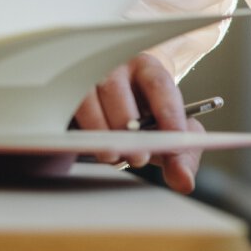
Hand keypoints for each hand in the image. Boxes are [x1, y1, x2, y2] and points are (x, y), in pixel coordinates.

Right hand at [70, 52, 201, 193]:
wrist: (124, 102)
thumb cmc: (149, 115)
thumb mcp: (171, 130)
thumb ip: (183, 156)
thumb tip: (184, 181)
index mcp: (148, 69)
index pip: (159, 85)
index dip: (168, 113)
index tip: (175, 141)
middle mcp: (116, 69)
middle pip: (116, 90)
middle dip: (126, 126)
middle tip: (139, 156)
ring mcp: (87, 80)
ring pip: (86, 100)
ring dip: (99, 131)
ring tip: (114, 156)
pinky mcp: (65, 96)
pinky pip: (65, 110)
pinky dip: (77, 133)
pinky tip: (89, 148)